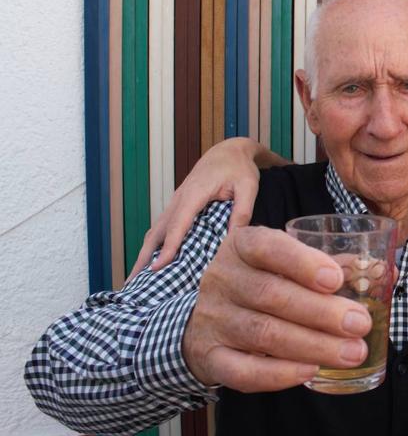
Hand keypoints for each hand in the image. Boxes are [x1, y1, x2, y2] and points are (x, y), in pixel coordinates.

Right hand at [128, 138, 267, 281]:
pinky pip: (162, 229)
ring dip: (143, 254)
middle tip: (132, 284)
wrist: (229, 151)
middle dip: (143, 257)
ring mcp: (175, 203)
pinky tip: (152, 263)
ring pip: (155, 232)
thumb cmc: (239, 168)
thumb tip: (236, 239)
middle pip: (156, 232)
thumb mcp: (248, 187)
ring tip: (135, 281)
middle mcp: (178, 200)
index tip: (157, 268)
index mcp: (194, 194)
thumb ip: (242, 211)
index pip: (177, 224)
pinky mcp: (178, 207)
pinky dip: (153, 247)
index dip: (168, 247)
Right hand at [182, 226, 373, 391]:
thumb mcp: (288, 264)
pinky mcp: (209, 356)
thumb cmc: (263, 281)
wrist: (209, 317)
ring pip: (263, 334)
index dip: (303, 263)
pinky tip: (310, 372)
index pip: (268, 247)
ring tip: (351, 353)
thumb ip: (333, 266)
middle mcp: (222, 278)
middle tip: (360, 324)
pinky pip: (242, 370)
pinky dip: (278, 374)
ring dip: (313, 346)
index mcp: (243, 245)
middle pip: (272, 295)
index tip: (336, 279)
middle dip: (322, 312)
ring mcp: (213, 318)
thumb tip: (384, 273)